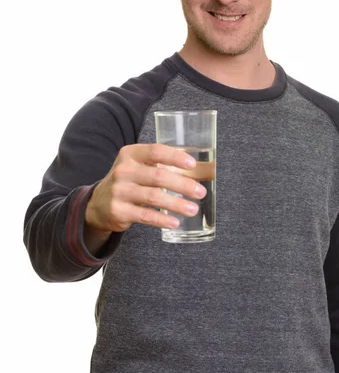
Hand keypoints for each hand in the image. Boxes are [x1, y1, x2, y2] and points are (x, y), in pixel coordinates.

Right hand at [85, 144, 206, 234]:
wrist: (98, 204)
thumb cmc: (129, 181)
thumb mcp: (141, 168)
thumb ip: (167, 167)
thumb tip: (207, 170)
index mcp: (131, 154)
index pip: (155, 151)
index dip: (175, 157)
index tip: (192, 164)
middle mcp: (123, 170)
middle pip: (158, 176)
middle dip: (182, 184)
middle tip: (200, 192)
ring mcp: (119, 191)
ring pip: (153, 197)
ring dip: (176, 204)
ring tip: (193, 209)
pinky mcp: (118, 211)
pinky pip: (145, 215)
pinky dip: (162, 219)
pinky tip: (175, 222)